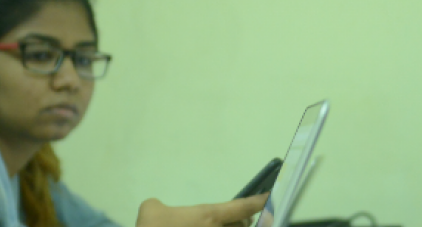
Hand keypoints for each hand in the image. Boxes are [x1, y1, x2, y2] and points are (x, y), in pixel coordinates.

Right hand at [136, 194, 267, 226]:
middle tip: (239, 220)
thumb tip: (159, 211)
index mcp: (208, 216)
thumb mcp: (151, 208)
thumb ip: (160, 206)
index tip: (270, 197)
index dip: (259, 201)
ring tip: (225, 226)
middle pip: (240, 226)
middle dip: (241, 223)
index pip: (242, 207)